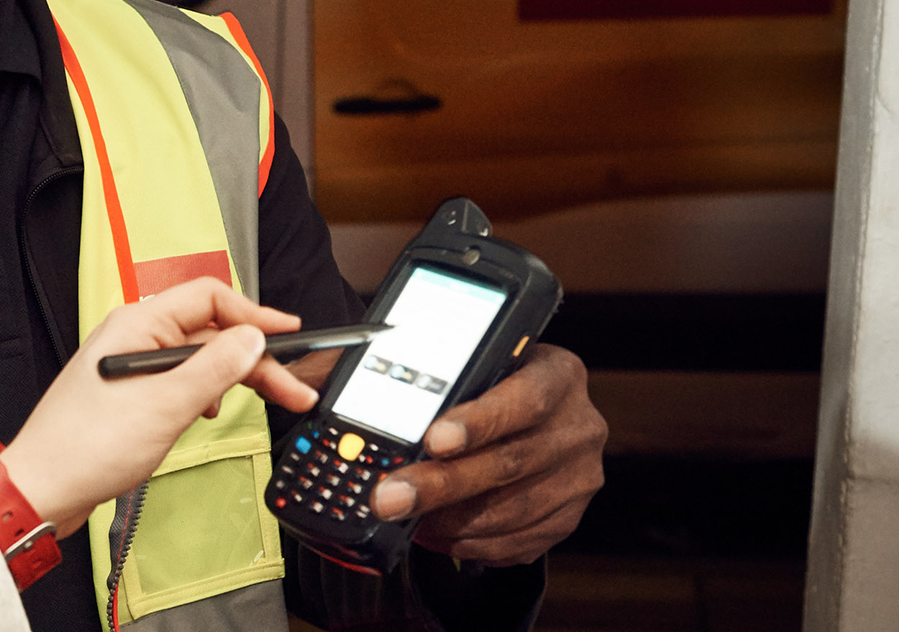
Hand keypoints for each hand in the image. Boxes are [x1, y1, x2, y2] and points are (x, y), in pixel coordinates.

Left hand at [0, 278, 319, 536]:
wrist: (43, 488)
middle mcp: (134, 337)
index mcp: (138, 325)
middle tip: (292, 387)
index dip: (254, 314)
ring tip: (263, 401)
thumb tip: (253, 338)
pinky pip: (180, 381)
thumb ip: (214, 369)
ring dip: (232, 377)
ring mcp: (132, 365)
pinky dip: (204, 393)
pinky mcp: (131, 394)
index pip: (209, 298)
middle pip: (209, 332)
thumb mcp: (166, 405)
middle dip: (254, 357)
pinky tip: (210, 412)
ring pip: (198, 359)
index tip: (290, 333)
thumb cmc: (87, 447)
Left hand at [369, 345, 605, 565]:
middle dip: (442, 484)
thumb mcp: (465, 356)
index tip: (434, 439)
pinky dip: (468, 542)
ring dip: (449, 521)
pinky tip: (431, 532)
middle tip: (391, 496)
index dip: (480, 421)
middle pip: (510, 462)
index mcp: (558, 375)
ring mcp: (578, 477)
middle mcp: (578, 426)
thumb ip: (408, 367)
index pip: (525, 398)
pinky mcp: (567, 518)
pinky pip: (516, 542)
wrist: (530, 411)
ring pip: (511, 510)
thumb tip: (321, 389)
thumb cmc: (488, 381)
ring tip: (402, 515)